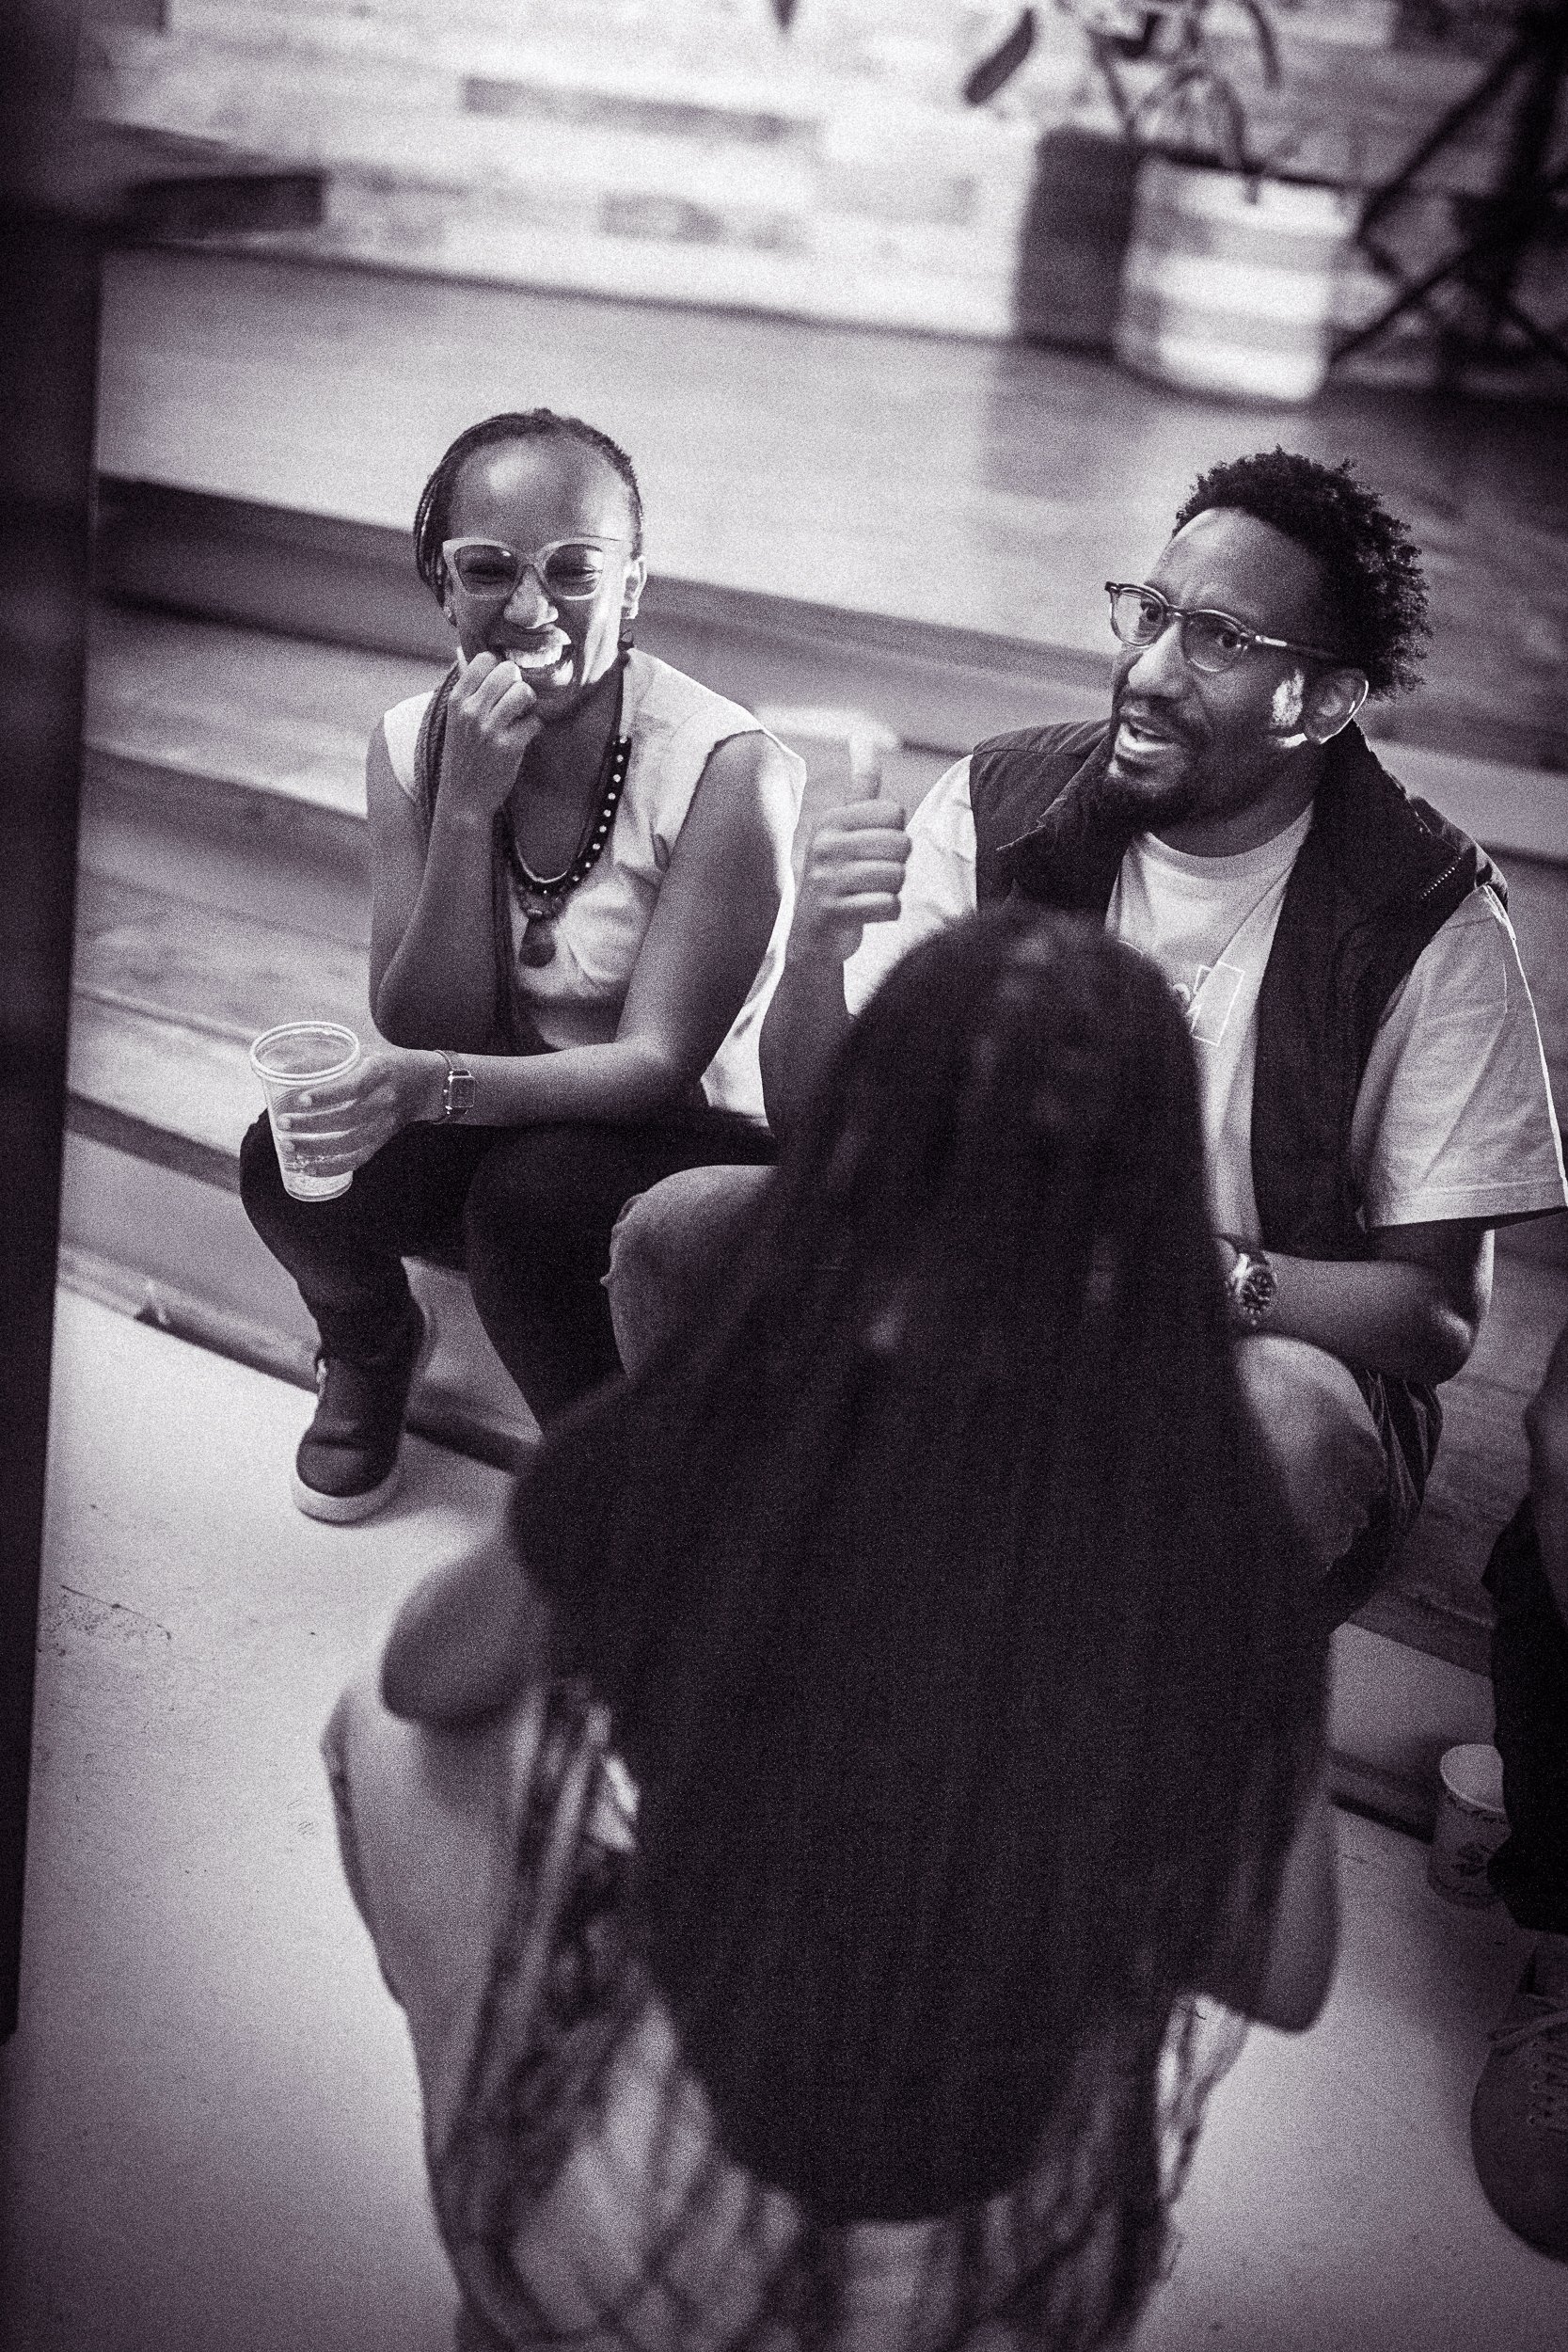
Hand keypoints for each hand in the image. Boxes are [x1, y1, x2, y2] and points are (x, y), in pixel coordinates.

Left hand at [273, 1045, 445, 1179]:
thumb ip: (326, 1059)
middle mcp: (386, 1099)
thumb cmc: (384, 1063)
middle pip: (349, 1118)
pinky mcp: (382, 1140)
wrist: (424, 1083)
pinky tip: (308, 1168)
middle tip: (283, 1123)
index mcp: (380, 1071)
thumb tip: (283, 1065)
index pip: (354, 1087)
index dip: (328, 1095)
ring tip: (288, 1144)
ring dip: (316, 1147)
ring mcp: (386, 1123)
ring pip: (351, 1143)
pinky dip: (332, 1167)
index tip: (300, 1100)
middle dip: (311, 1124)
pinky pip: (358, 1158)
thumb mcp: (361, 1051)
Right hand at [437, 651, 544, 821]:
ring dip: (529, 703)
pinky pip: (535, 721)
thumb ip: (464, 687)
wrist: (463, 798)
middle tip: (516, 701)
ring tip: (522, 715)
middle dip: (517, 683)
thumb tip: (462, 652)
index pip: (484, 660)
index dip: (499, 668)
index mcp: (456, 700)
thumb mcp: (455, 719)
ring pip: (523, 692)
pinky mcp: (509, 747)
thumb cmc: (462, 755)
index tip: (501, 684)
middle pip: (507, 671)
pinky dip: (534, 728)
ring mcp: (490, 729)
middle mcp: (471, 711)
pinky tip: (524, 736)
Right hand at [787, 798, 910, 965]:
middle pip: (900, 844)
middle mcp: (824, 845)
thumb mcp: (844, 829)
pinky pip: (888, 906)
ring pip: (897, 876)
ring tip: (867, 895)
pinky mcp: (832, 912)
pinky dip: (887, 913)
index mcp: (831, 821)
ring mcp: (825, 879)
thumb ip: (860, 787)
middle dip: (896, 866)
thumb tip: (863, 737)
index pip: (894, 813)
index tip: (871, 851)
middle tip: (871, 877)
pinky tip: (867, 913)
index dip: (894, 836)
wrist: (811, 937)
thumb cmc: (838, 878)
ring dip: (892, 891)